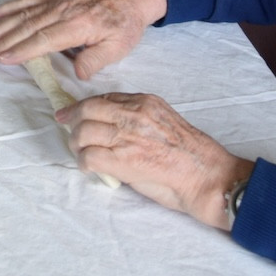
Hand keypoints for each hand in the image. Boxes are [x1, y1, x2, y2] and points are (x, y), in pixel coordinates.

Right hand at [0, 0, 167, 78]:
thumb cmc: (124, 25)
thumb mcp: (118, 48)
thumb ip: (95, 61)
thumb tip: (76, 73)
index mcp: (77, 25)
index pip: (43, 39)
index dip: (22, 50)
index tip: (3, 59)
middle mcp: (63, 11)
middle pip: (28, 27)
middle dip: (5, 41)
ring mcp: (57, 2)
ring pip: (24, 14)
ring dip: (2, 26)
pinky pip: (29, 1)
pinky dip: (10, 6)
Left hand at [59, 94, 252, 230]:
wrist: (206, 176)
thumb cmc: (190, 154)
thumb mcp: (163, 121)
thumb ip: (138, 117)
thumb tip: (110, 125)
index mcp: (145, 102)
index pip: (103, 98)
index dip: (82, 106)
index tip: (70, 112)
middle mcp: (134, 114)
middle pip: (87, 110)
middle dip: (72, 121)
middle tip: (68, 131)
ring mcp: (127, 136)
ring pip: (84, 132)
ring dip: (77, 145)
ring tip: (82, 154)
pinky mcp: (123, 160)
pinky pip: (89, 157)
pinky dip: (84, 163)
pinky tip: (89, 168)